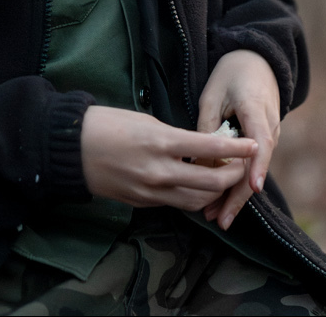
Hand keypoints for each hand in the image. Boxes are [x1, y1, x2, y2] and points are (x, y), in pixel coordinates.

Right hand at [80, 105, 255, 211]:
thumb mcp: (147, 121)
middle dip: (233, 175)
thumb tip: (199, 147)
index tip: (254, 144)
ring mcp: (150, 192)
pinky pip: (175, 204)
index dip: (238, 149)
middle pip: (211, 183)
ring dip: (215, 191)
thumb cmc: (107, 125)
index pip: (210, 147)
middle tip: (243, 165)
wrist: (71, 150)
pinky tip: (198, 185)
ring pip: (196, 200)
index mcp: (160, 142)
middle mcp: (158, 171)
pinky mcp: (142, 203)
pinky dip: (192, 196)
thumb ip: (175, 137)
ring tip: (224, 177)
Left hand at [196, 50, 280, 229]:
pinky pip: (252, 165)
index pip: (261, 142)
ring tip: (215, 216)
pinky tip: (221, 200)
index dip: (258, 166)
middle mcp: (269, 126)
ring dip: (236, 195)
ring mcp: (270, 135)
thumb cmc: (231, 76)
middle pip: (257, 167)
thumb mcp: (212, 96)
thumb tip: (201, 165)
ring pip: (254, 170)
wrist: (257, 62)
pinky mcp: (264, 141)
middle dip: (238, 196)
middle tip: (219, 220)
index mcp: (256, 109)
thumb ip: (208, 129)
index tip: (252, 188)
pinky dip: (237, 183)